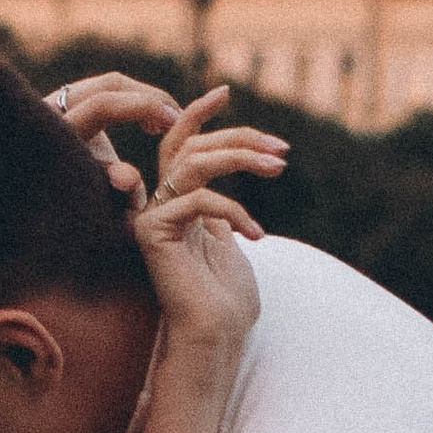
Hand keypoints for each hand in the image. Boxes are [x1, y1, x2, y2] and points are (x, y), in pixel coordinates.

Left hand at [44, 71, 183, 202]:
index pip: (103, 104)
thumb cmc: (82, 210)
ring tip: (167, 124)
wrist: (43, 207)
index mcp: (55, 135)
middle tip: (178, 119)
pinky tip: (151, 124)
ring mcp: (57, 103)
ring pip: (110, 85)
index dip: (143, 107)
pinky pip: (106, 91)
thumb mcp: (99, 204)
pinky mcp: (67, 104)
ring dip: (144, 98)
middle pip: (110, 85)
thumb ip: (117, 193)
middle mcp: (51, 112)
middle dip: (149, 98)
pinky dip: (133, 100)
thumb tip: (130, 178)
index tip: (174, 122)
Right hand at [126, 88, 283, 432]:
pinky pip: (195, 198)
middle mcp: (158, 206)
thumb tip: (241, 168)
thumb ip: (227, 207)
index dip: (199, 114)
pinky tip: (255, 234)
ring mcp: (152, 218)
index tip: (225, 89)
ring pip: (191, 161)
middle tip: (280, 149)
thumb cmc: (228, 305)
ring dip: (239, 157)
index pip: (178, 144)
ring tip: (277, 168)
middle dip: (236, 136)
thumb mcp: (234, 241)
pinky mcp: (152, 234)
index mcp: (176, 204)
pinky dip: (232, 209)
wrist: (213, 344)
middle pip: (188, 144)